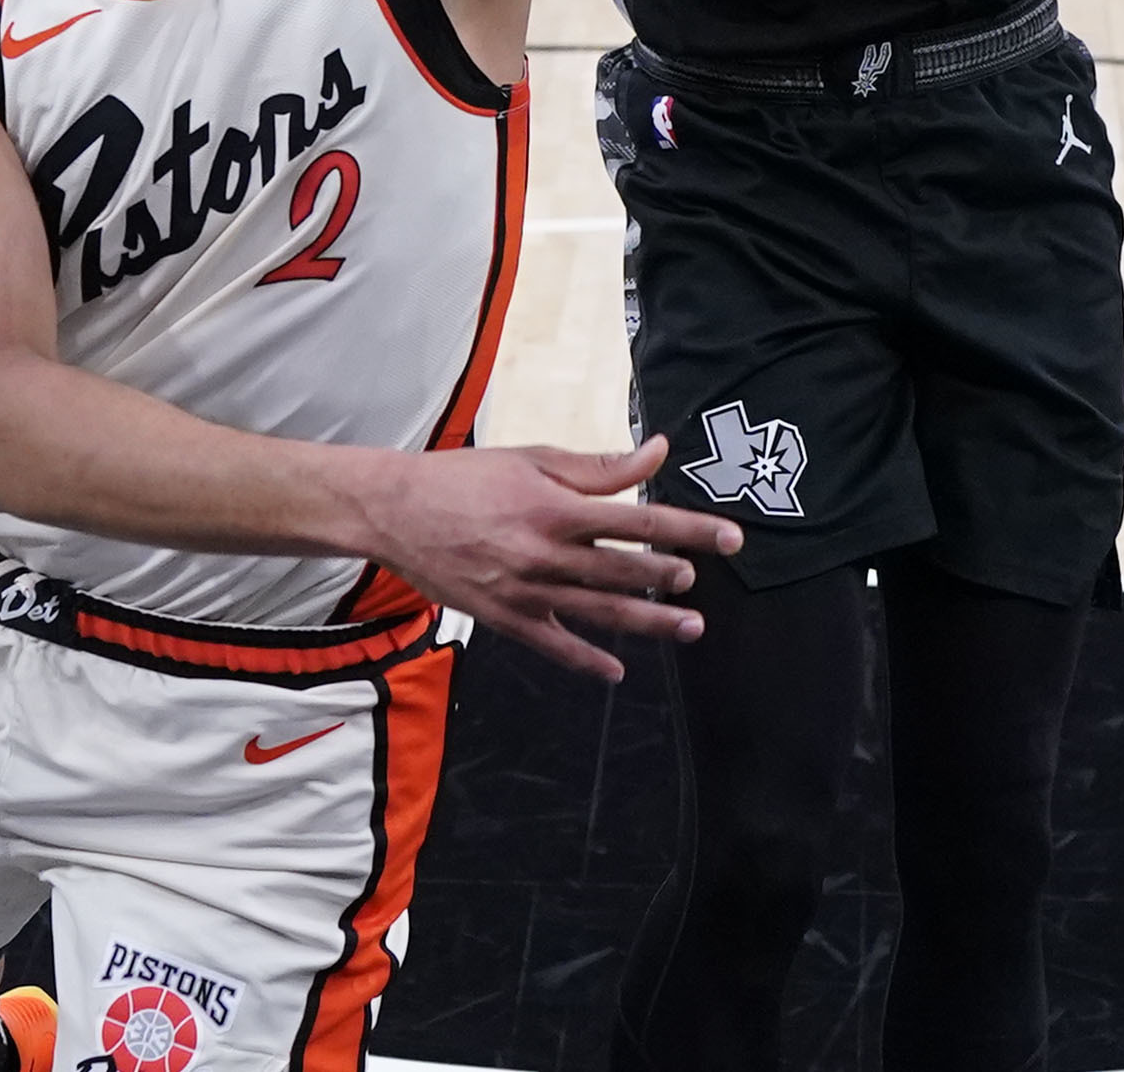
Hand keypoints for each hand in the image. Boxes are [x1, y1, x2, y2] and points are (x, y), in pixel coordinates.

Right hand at [345, 437, 742, 680]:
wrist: (395, 511)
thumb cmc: (467, 478)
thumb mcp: (533, 460)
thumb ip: (598, 465)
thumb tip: (657, 451)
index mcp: (555, 508)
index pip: (638, 518)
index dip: (688, 528)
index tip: (729, 537)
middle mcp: (545, 553)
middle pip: (624, 570)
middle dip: (670, 576)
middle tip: (702, 582)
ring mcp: (524, 591)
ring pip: (598, 612)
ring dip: (647, 622)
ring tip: (688, 627)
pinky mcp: (504, 618)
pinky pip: (552, 644)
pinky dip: (585, 661)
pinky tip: (616, 672)